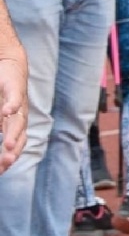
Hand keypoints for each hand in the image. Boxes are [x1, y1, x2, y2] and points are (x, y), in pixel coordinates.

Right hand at [0, 56, 25, 174]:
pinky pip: (15, 98)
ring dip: (13, 134)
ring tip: (7, 146)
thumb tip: (2, 153)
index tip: (1, 171)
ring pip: (18, 121)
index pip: (14, 146)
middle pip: (19, 137)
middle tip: (7, 163)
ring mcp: (18, 103)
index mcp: (14, 124)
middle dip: (13, 151)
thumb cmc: (2, 92)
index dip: (8, 158)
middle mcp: (19, 116)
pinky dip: (12, 105)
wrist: (10, 64)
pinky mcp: (15, 87)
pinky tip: (6, 111)